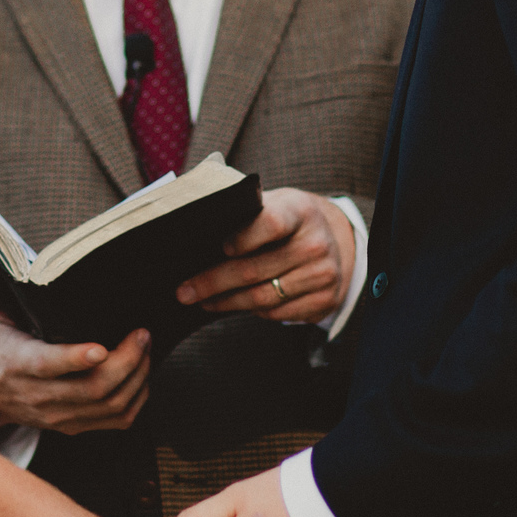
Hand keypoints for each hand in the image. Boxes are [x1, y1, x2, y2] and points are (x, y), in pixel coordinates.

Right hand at [0, 236, 154, 433]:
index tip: (101, 346)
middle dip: (126, 361)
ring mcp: (58, 416)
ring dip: (136, 377)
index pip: (47, 367)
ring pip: (110, 407)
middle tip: (142, 332)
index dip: (74, 360)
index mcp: (15, 363)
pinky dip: (136, 398)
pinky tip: (141, 373)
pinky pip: (116, 420)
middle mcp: (38, 396)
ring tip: (146, 346)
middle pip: (91, 390)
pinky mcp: (74, 425)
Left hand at [175, 188, 354, 324]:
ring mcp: (324, 274)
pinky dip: (252, 311)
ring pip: (263, 297)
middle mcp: (316, 243)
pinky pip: (278, 313)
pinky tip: (236, 304)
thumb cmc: (287, 219)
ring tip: (203, 301)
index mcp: (299, 211)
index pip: (271, 223)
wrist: (332, 239)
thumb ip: (243, 212)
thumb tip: (193, 225)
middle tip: (184, 291)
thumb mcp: (272, 203)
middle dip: (213, 282)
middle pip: (255, 269)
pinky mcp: (326, 300)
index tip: (220, 248)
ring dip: (227, 302)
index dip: (244, 237)